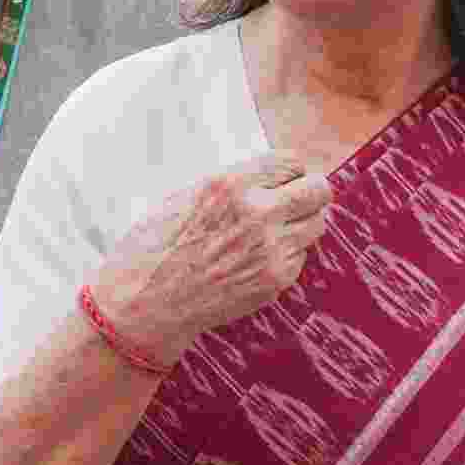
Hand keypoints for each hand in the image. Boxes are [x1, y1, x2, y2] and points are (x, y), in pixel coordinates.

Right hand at [93, 154, 331, 362]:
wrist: (146, 303)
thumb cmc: (155, 246)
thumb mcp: (185, 194)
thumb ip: (231, 182)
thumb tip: (267, 175)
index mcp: (231, 184)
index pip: (292, 161)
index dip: (288, 170)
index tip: (282, 178)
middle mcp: (257, 212)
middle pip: (319, 190)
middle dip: (309, 191)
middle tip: (295, 199)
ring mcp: (271, 249)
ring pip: (317, 223)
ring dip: (301, 223)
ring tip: (276, 229)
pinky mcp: (276, 279)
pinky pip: (300, 256)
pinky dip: (287, 254)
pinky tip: (258, 258)